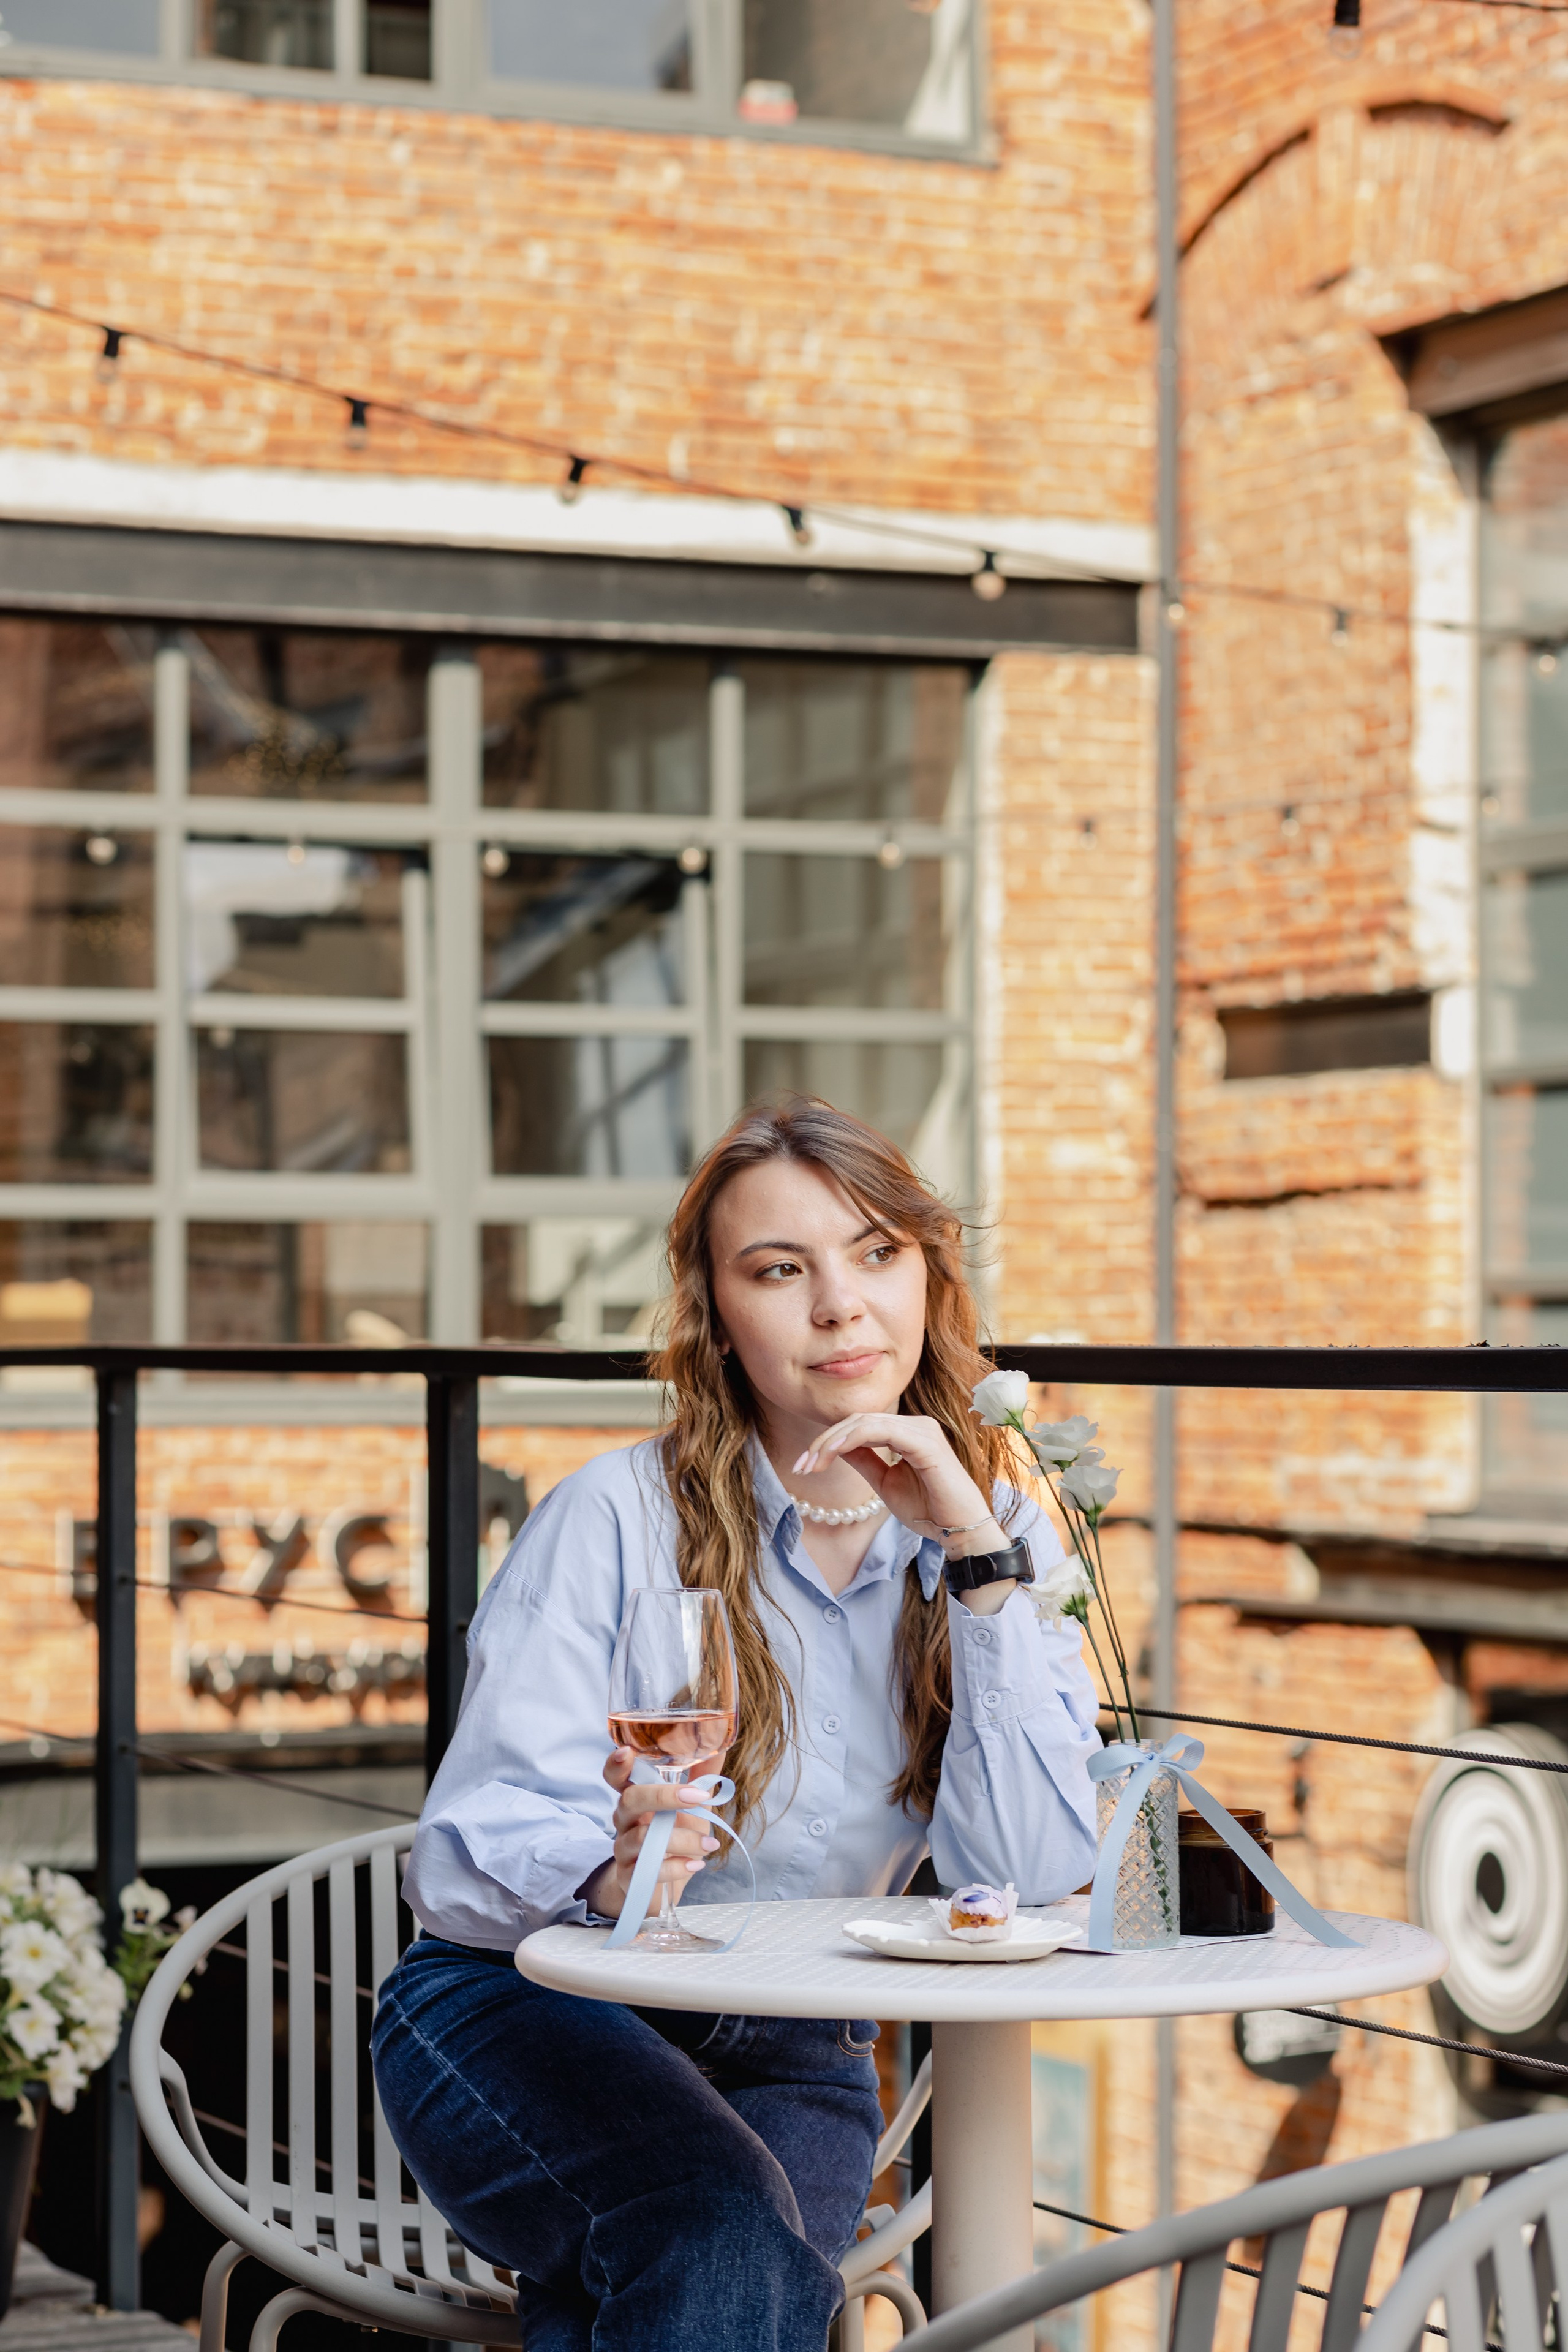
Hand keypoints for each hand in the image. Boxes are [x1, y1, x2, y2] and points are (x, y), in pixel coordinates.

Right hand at [581, 1748, 718, 1921]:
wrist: (658, 1886)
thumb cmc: (673, 1837)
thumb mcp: (691, 1807)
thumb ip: (701, 1776)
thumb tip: (720, 1745)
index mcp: (636, 1797)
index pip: (616, 1776)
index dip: (616, 1764)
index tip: (626, 1751)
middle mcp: (624, 1820)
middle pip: (630, 1800)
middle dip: (664, 1795)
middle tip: (697, 1797)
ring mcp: (624, 1849)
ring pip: (642, 1837)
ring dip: (682, 1839)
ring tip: (710, 1844)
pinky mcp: (630, 1877)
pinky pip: (649, 1871)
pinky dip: (676, 1867)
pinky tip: (695, 1864)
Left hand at [792, 1413, 1009, 1596]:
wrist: (959, 1530)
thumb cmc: (928, 1509)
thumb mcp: (885, 1483)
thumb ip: (864, 1460)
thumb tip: (836, 1447)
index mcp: (908, 1431)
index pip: (859, 1425)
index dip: (828, 1441)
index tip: (803, 1466)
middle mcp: (916, 1424)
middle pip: (857, 1420)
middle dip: (824, 1442)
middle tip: (801, 1466)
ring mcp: (922, 1429)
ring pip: (865, 1422)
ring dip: (832, 1441)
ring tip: (811, 1464)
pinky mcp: (925, 1441)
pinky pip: (880, 1431)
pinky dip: (851, 1439)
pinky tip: (832, 1454)